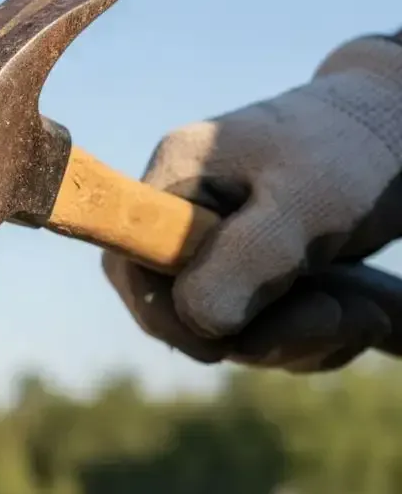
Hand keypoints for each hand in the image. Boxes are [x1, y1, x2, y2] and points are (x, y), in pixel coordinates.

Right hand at [106, 34, 401, 370]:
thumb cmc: (359, 150)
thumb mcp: (309, 199)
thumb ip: (250, 256)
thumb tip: (197, 322)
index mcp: (178, 180)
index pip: (128, 264)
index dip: (162, 315)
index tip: (219, 344)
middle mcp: (186, 219)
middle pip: (178, 311)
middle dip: (256, 335)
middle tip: (335, 318)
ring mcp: (220, 252)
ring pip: (229, 333)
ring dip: (299, 341)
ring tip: (365, 311)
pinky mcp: (256, 278)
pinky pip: (264, 333)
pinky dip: (312, 340)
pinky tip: (357, 312)